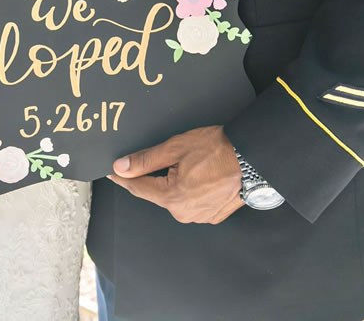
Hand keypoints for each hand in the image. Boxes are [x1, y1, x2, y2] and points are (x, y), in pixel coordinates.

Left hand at [109, 125, 243, 224]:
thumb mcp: (175, 147)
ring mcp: (200, 216)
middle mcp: (184, 213)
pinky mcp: (213, 215)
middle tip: (162, 156)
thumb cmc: (216, 148)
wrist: (252, 158)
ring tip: (188, 162)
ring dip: (174, 182)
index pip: (138, 187)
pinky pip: (192, 202)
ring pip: (175, 197)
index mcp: (172, 197)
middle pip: (157, 192)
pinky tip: (199, 173)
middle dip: (154, 176)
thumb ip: (146, 159)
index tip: (111, 171)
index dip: (123, 177)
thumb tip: (121, 166)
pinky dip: (190, 189)